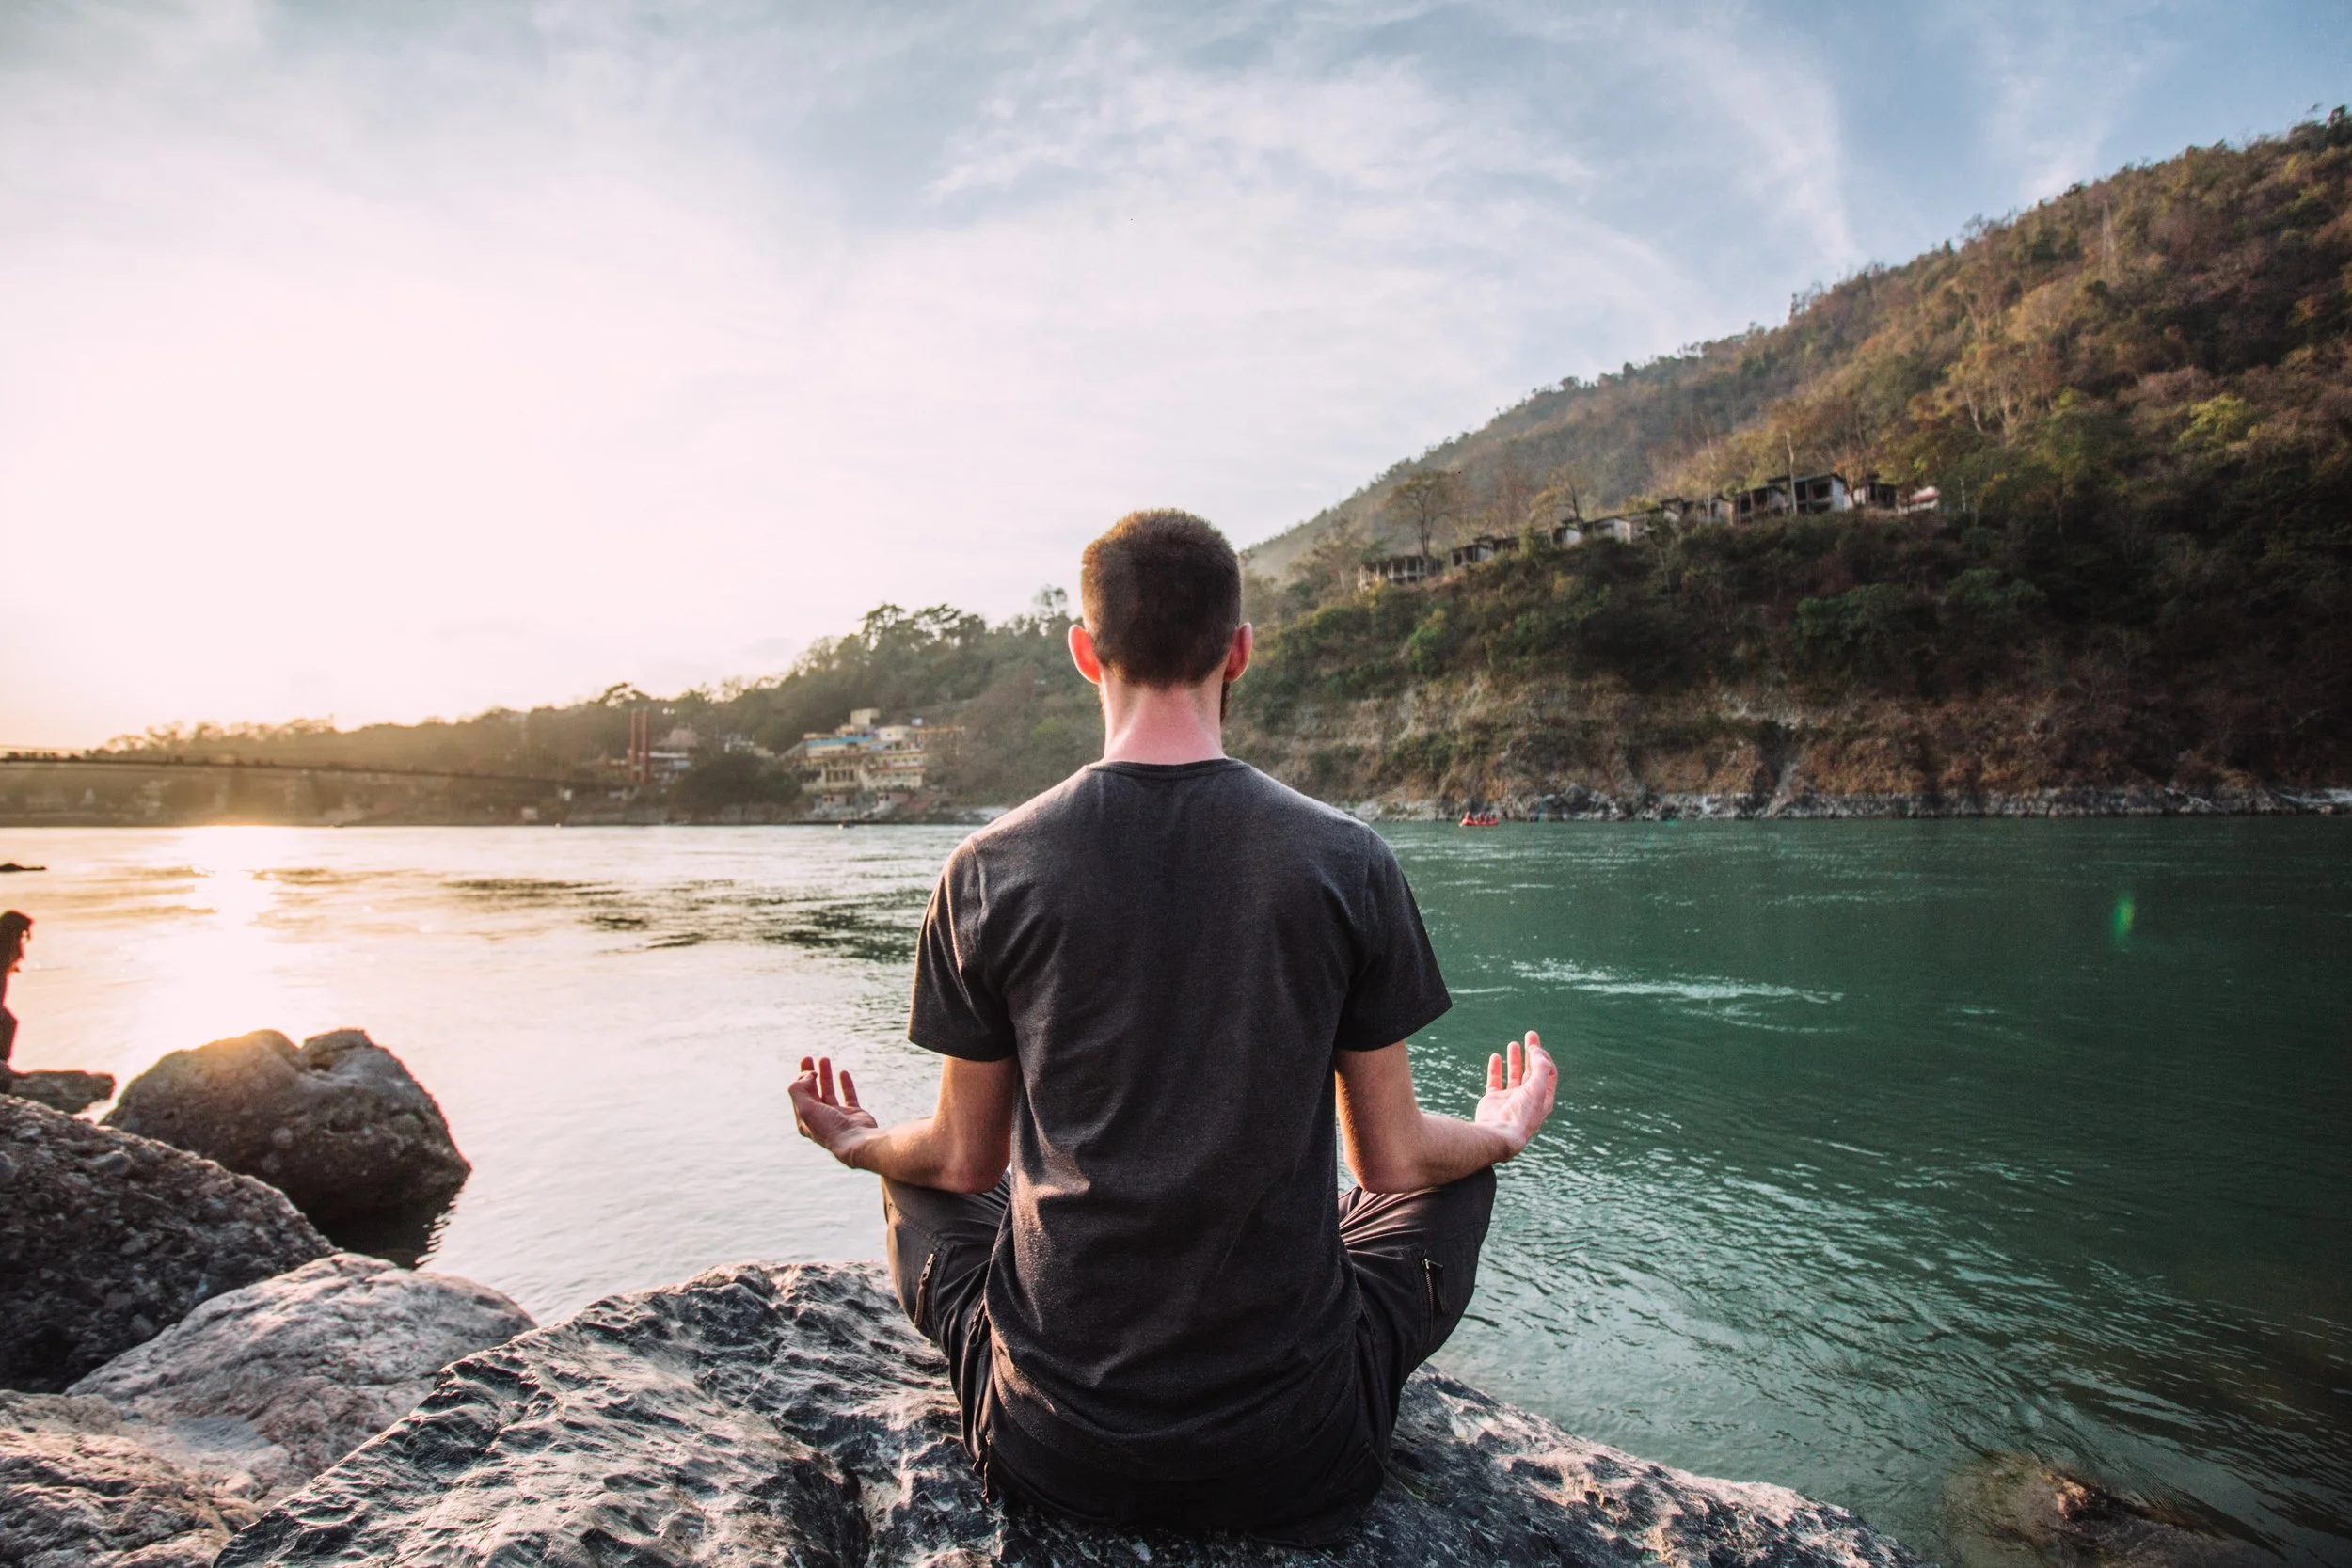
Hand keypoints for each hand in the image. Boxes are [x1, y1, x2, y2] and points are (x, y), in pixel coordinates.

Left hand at [789, 1055, 878, 1166]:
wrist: (855, 1141)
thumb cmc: (829, 1127)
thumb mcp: (805, 1107)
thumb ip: (798, 1089)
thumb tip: (807, 1075)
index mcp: (806, 1120)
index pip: (799, 1095)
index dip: (801, 1079)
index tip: (809, 1070)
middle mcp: (820, 1118)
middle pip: (812, 1092)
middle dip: (809, 1074)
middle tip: (808, 1058)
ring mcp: (837, 1115)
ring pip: (829, 1091)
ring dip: (825, 1075)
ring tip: (825, 1058)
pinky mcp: (853, 1113)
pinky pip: (848, 1095)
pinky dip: (845, 1083)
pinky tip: (843, 1072)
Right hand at [1474, 1031, 1555, 1158]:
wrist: (1499, 1133)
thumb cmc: (1522, 1113)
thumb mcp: (1537, 1088)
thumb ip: (1539, 1067)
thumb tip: (1537, 1050)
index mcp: (1543, 1098)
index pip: (1548, 1073)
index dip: (1544, 1058)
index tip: (1536, 1047)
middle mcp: (1527, 1098)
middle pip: (1532, 1071)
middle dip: (1532, 1053)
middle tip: (1530, 1034)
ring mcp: (1510, 1099)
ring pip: (1514, 1074)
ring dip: (1515, 1059)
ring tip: (1513, 1044)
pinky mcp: (1493, 1100)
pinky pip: (1495, 1080)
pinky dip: (1495, 1068)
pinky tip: (1496, 1056)